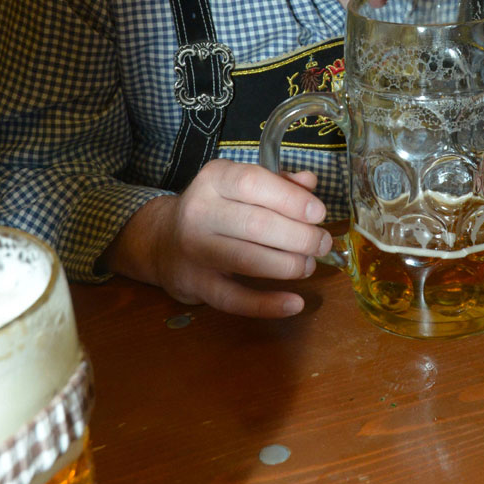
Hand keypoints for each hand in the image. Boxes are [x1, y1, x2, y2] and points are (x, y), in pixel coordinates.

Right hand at [104, 160, 332, 316]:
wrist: (161, 240)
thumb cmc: (216, 209)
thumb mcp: (240, 185)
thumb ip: (277, 182)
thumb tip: (310, 183)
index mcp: (215, 178)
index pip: (254, 182)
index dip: (291, 199)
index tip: (319, 213)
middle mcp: (199, 211)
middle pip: (257, 224)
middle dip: (300, 237)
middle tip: (322, 244)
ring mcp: (194, 250)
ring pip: (248, 261)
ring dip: (288, 266)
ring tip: (309, 265)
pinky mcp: (194, 284)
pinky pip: (234, 299)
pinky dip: (268, 305)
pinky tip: (295, 303)